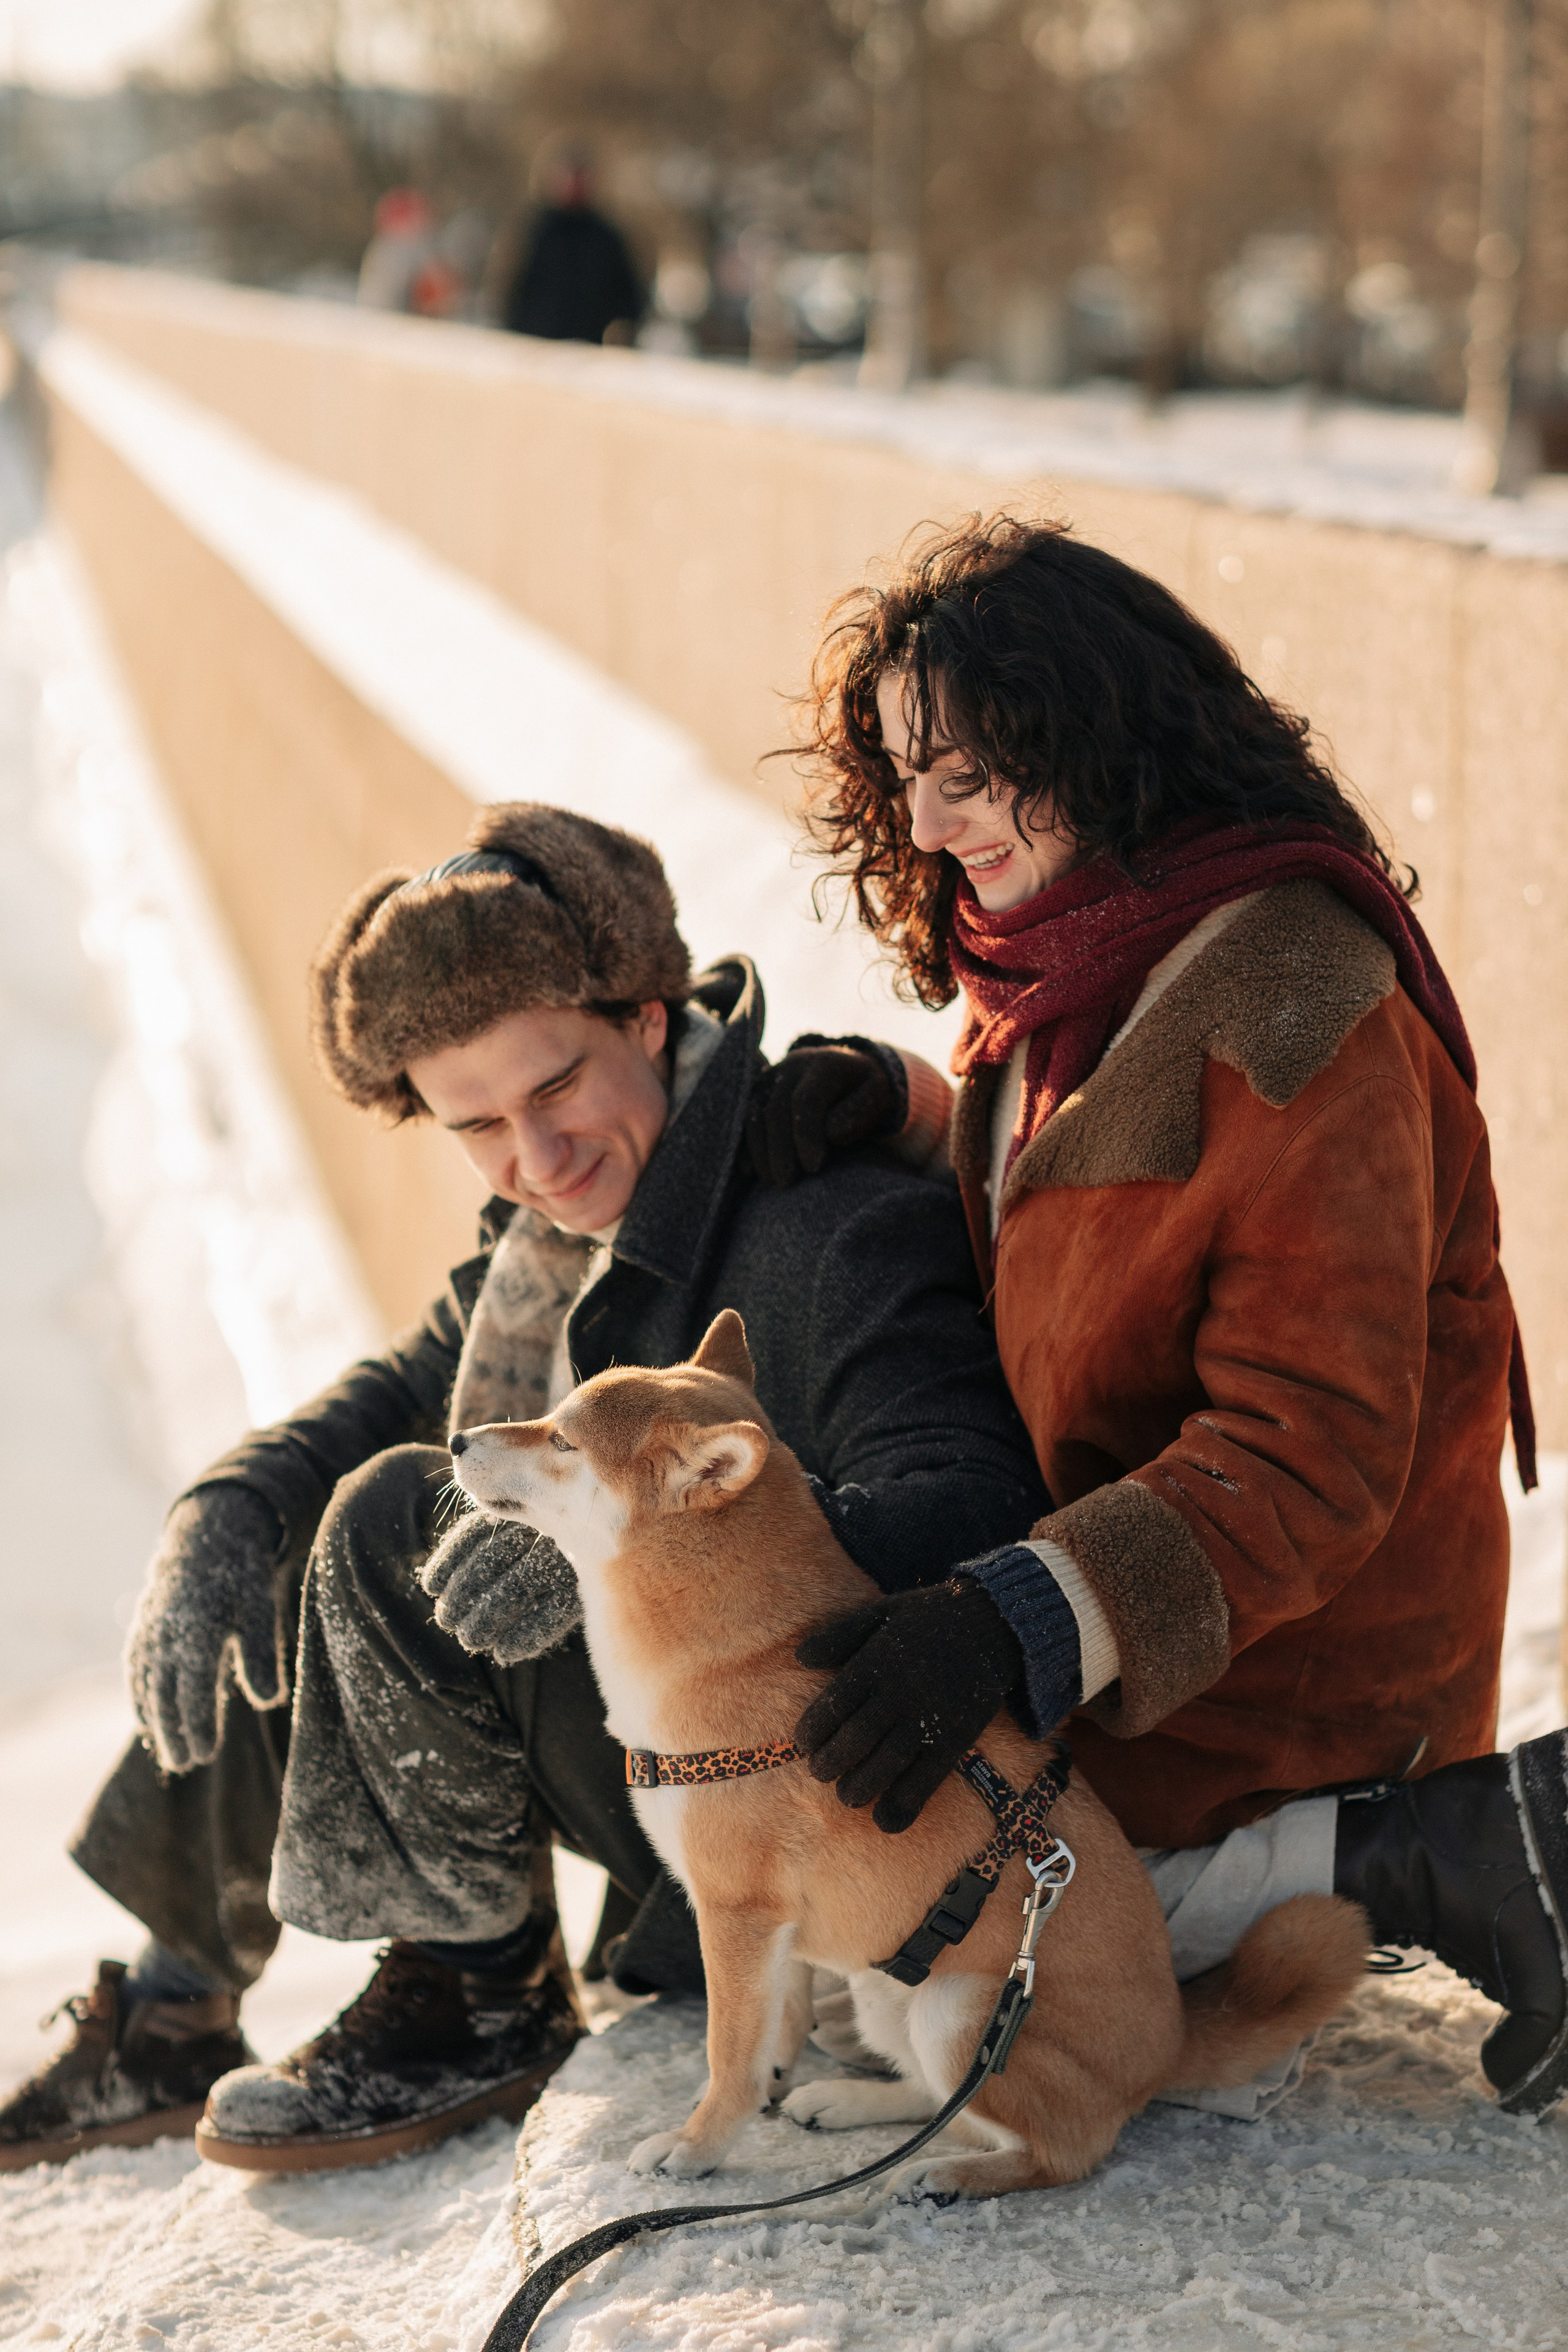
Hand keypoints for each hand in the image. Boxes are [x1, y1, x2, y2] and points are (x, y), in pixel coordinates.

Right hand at [126, 1485, 286, 1773]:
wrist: (208, 1539)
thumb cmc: (241, 1580)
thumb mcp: (260, 1611)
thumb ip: (261, 1656)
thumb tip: (270, 1700)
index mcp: (198, 1630)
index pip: (193, 1690)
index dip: (197, 1724)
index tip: (205, 1753)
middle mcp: (167, 1634)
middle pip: (166, 1695)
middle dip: (174, 1732)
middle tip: (185, 1764)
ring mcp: (150, 1632)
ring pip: (148, 1686)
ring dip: (156, 1721)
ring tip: (171, 1755)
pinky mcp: (142, 1629)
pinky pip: (135, 1670)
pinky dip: (139, 1697)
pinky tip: (147, 1722)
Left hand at [419, 1513, 581, 1663]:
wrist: (622, 1531)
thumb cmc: (562, 1535)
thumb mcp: (530, 1522)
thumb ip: (492, 1540)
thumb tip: (435, 1584)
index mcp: (524, 1506)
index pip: (476, 1533)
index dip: (449, 1560)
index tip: (430, 1586)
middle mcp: (545, 1526)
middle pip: (490, 1561)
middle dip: (462, 1595)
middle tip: (447, 1621)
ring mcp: (567, 1555)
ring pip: (515, 1588)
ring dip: (485, 1619)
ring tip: (468, 1639)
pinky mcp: (586, 1585)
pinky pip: (552, 1615)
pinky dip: (526, 1638)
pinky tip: (504, 1653)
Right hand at [746, 1038, 900, 1188]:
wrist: (845, 1071)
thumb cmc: (864, 1091)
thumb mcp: (877, 1096)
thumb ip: (861, 1112)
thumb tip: (831, 1133)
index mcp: (824, 1064)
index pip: (806, 1100)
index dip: (806, 1135)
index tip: (814, 1166)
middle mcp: (792, 1066)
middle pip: (776, 1108)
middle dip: (780, 1148)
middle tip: (788, 1181)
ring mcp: (770, 1077)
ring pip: (754, 1113)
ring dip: (760, 1151)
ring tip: (774, 1181)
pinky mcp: (757, 1091)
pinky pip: (742, 1118)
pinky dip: (745, 1145)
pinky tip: (749, 1170)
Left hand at [793, 1579, 1023, 1833]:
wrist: (998, 1622)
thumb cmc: (932, 1616)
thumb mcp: (882, 1612)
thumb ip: (841, 1635)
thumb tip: (800, 1656)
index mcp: (877, 1662)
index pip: (834, 1704)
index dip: (813, 1730)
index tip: (804, 1743)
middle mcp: (900, 1692)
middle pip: (855, 1738)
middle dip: (830, 1763)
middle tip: (820, 1774)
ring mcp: (930, 1717)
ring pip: (886, 1763)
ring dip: (860, 1787)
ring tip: (847, 1795)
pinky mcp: (956, 1738)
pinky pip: (927, 1778)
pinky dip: (905, 1803)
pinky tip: (885, 1820)